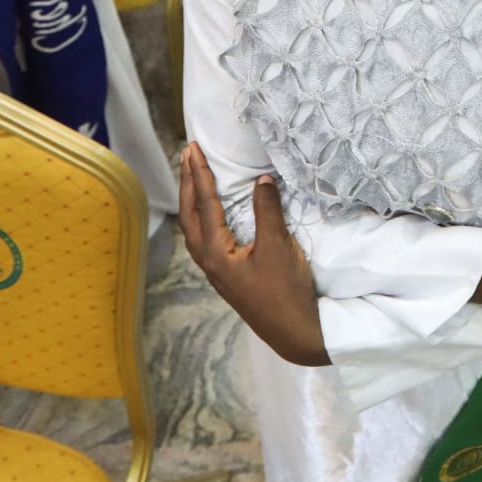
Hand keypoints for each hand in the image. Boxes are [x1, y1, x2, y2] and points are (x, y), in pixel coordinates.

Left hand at [179, 143, 328, 365]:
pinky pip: (205, 237)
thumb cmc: (285, 290)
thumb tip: (261, 179)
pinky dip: (203, 216)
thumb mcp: (278, 245)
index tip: (193, 149)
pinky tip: (211, 213)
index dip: (199, 174)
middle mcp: (208, 260)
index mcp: (215, 252)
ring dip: (192, 199)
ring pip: (194, 228)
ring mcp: (216, 270)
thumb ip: (267, 210)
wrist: (294, 332)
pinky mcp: (226, 275)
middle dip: (187, 183)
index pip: (204, 204)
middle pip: (189, 214)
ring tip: (194, 177)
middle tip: (187, 155)